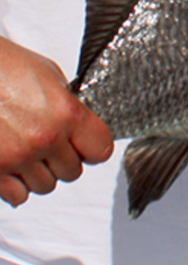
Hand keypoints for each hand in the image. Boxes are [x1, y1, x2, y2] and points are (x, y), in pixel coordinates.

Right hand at [0, 38, 113, 207]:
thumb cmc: (3, 68)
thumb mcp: (50, 76)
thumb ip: (68, 106)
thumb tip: (78, 125)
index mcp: (66, 114)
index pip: (100, 151)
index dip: (92, 148)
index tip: (84, 145)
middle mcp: (44, 139)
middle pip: (72, 172)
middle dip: (62, 160)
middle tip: (48, 145)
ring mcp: (17, 157)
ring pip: (45, 186)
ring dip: (38, 173)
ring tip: (26, 152)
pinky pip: (17, 195)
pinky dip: (15, 185)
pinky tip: (11, 166)